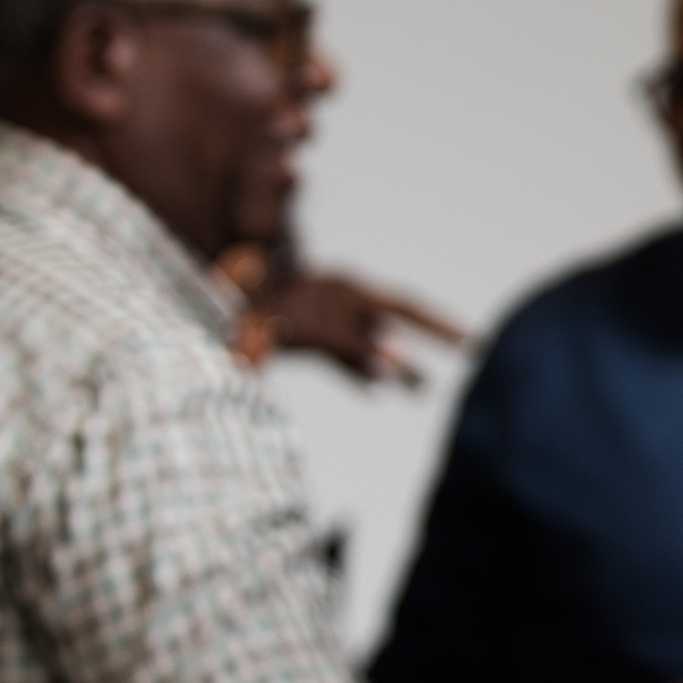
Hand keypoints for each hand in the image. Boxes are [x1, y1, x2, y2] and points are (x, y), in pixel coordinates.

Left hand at [238, 268, 465, 384]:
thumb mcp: (306, 333)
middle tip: (472, 347)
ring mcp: (323, 316)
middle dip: (431, 335)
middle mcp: (341, 300)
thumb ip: (353, 350)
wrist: (209, 305)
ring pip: (370, 342)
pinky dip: (360, 373)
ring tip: (421, 392)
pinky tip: (374, 392)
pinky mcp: (305, 336)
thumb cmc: (255, 313)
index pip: (406, 308)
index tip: (471, 343)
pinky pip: (343, 356)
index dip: (439, 326)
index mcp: (346, 290)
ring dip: (394, 365)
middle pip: (396, 319)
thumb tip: (395, 367)